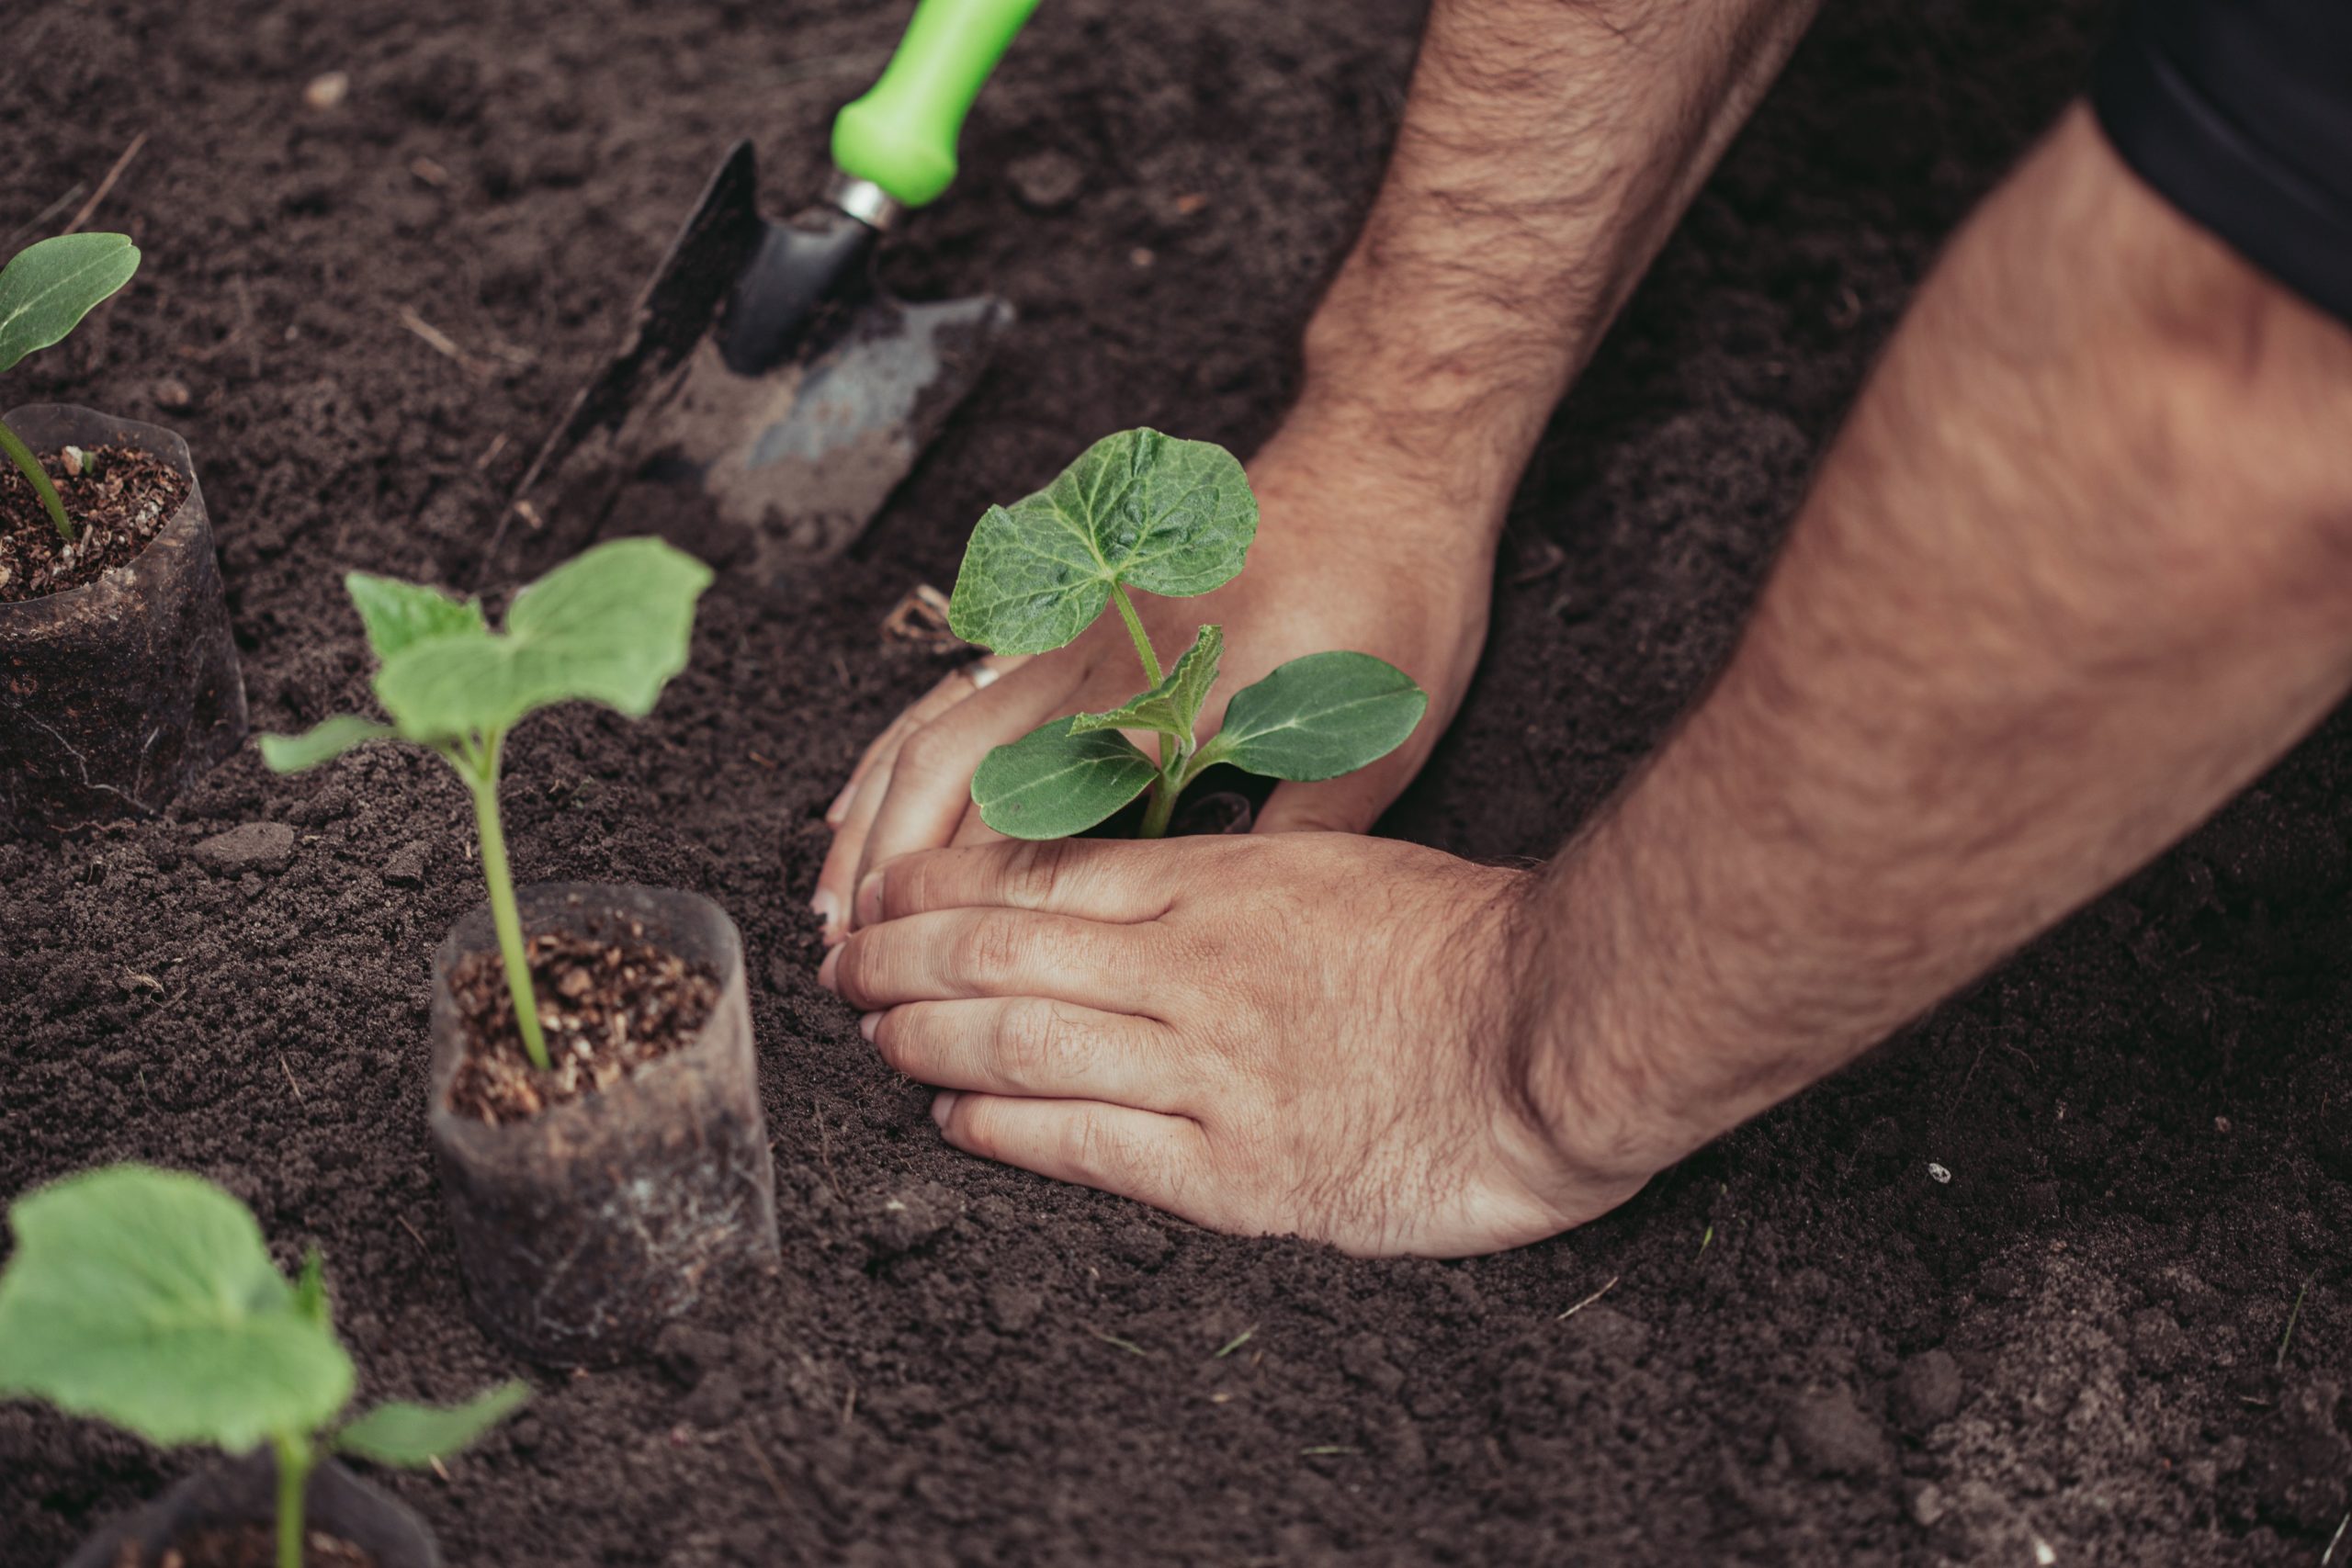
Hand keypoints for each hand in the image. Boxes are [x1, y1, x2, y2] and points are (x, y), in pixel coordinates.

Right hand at [811, 418, 1500, 940]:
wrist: (1381, 460)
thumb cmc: (1389, 593)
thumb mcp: (1370, 736)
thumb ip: (1290, 835)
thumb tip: (1236, 937)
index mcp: (1165, 704)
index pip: (1034, 824)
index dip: (973, 910)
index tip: (933, 980)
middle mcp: (1095, 663)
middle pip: (950, 773)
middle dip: (887, 872)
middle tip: (851, 960)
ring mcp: (1074, 628)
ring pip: (937, 724)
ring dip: (875, 814)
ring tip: (833, 897)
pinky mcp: (1074, 606)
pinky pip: (959, 681)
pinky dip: (904, 741)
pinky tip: (871, 787)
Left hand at [816, 833, 1652, 1256]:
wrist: (1558, 1030)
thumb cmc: (1471, 941)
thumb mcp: (1344, 858)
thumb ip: (1246, 869)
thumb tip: (1168, 863)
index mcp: (1221, 885)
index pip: (1043, 877)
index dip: (945, 889)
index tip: (889, 895)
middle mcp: (1192, 969)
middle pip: (1004, 955)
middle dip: (903, 961)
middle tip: (842, 968)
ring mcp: (1209, 1069)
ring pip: (1023, 1045)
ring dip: (928, 1041)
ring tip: (874, 1041)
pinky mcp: (1238, 1168)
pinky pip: (1091, 1145)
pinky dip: (1007, 1131)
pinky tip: (955, 1121)